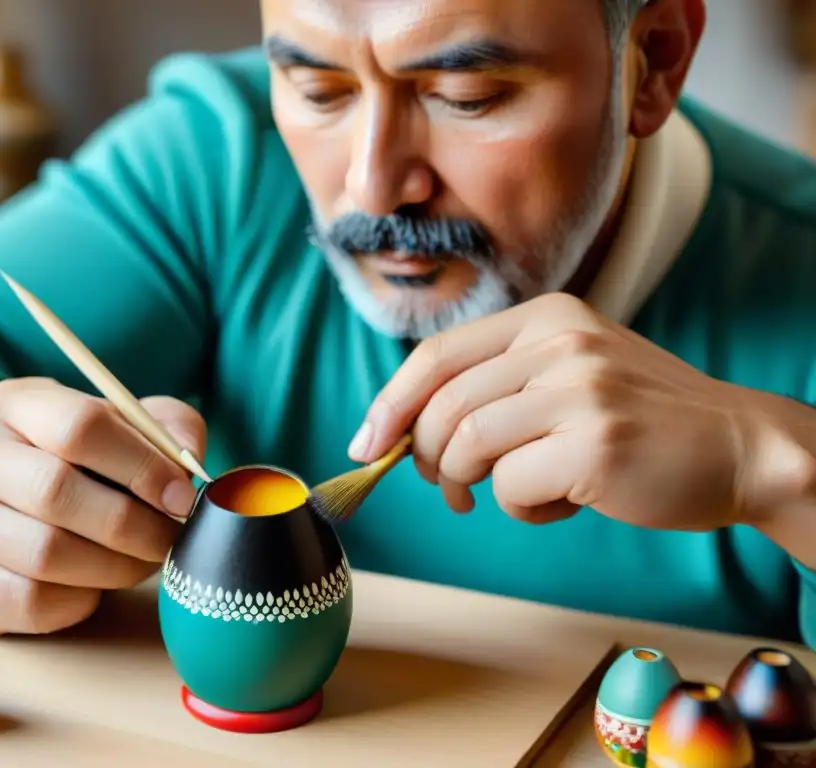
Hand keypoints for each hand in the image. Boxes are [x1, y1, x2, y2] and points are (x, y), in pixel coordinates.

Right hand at [0, 377, 204, 636]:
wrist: (24, 509)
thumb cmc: (92, 464)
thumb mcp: (135, 430)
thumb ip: (171, 433)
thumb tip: (188, 466)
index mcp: (14, 403)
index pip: (80, 425)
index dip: (142, 466)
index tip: (182, 497)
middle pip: (57, 492)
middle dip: (133, 525)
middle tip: (169, 540)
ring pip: (44, 553)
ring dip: (112, 567)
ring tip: (140, 562)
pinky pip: (28, 599)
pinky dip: (77, 600)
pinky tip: (93, 586)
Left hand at [349, 292, 754, 530]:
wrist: (740, 446)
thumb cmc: (637, 421)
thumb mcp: (568, 375)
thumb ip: (495, 388)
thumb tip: (398, 432)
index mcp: (546, 317)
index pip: (437, 355)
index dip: (390, 403)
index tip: (366, 445)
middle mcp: (561, 342)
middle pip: (442, 405)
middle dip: (423, 457)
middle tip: (445, 487)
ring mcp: (580, 389)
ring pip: (465, 446)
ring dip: (468, 485)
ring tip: (503, 496)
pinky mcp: (595, 444)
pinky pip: (509, 487)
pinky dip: (520, 510)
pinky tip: (559, 505)